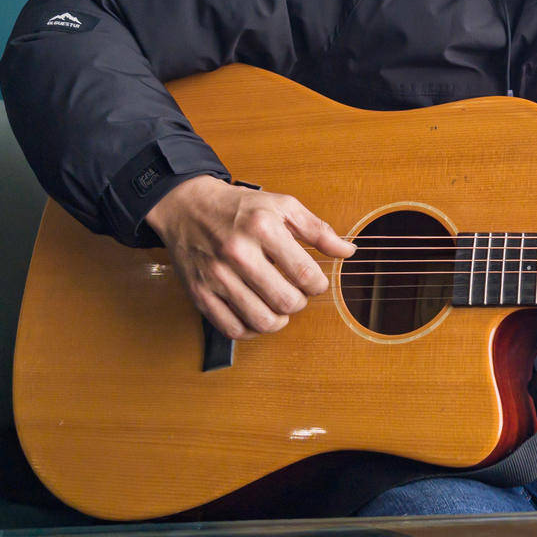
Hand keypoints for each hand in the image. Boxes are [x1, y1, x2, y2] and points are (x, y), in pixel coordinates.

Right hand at [144, 174, 353, 338]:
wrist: (187, 207)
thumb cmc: (240, 207)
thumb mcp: (283, 206)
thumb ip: (318, 230)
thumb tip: (348, 252)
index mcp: (263, 227)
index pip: (305, 274)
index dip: (319, 286)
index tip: (316, 283)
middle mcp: (238, 252)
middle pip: (286, 301)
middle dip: (300, 302)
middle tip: (297, 294)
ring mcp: (216, 276)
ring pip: (261, 321)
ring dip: (279, 320)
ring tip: (279, 307)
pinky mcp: (200, 294)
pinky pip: (233, 329)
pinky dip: (252, 330)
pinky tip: (257, 315)